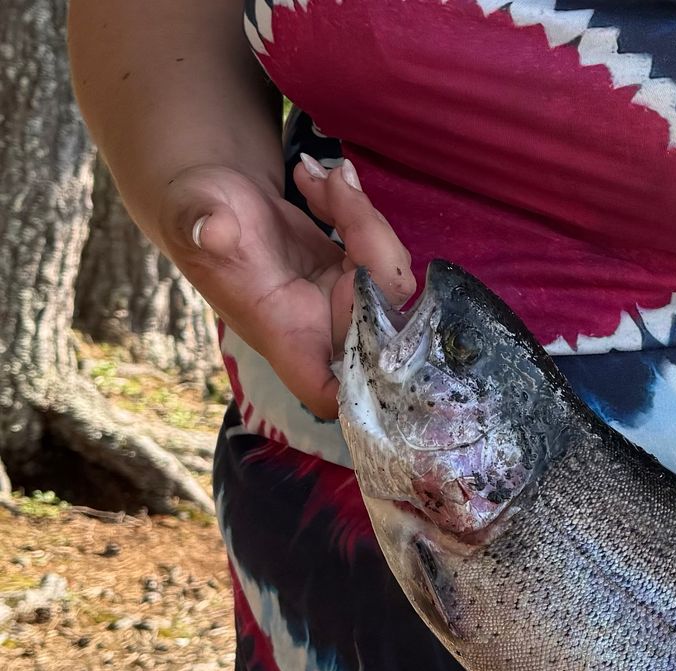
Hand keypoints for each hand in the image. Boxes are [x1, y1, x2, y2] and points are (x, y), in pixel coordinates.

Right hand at [156, 157, 413, 418]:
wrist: (212, 195)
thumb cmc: (193, 215)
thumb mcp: (188, 214)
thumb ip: (198, 225)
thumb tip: (211, 228)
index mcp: (287, 337)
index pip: (330, 392)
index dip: (362, 390)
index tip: (373, 349)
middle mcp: (323, 329)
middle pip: (385, 319)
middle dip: (375, 246)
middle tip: (332, 189)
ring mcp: (345, 301)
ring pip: (392, 276)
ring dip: (363, 216)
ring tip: (318, 178)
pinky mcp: (357, 272)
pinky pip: (382, 247)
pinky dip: (357, 206)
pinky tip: (317, 181)